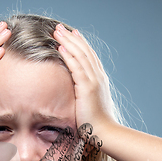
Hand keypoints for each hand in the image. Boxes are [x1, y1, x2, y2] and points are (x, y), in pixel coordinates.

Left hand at [53, 24, 116, 138]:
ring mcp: (94, 81)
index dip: (80, 44)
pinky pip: (76, 67)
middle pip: (84, 51)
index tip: (72, 34)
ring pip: (80, 55)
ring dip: (68, 42)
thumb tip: (77, 96)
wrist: (104, 132)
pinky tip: (61, 47)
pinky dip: (69, 55)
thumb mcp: (90, 105)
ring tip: (57, 31)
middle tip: (60, 27)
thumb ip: (84, 96)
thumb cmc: (96, 123)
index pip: (89, 57)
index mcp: (99, 80)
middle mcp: (98, 77)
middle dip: (72, 38)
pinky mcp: (87, 88)